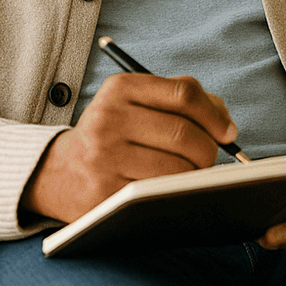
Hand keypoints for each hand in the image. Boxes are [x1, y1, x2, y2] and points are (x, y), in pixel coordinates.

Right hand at [21, 72, 237, 224]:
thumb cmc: (114, 134)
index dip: (215, 116)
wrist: (58, 172)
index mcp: (121, 89)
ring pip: (176, 170)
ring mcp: (104, 157)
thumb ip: (181, 99)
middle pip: (184, 135)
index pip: (184, 94)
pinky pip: (157, 196)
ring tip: (189, 177)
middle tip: (208, 160)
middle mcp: (108, 118)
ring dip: (194, 178)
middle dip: (208, 151)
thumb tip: (224, 123)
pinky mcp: (104, 193)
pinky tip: (171, 193)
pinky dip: (174, 196)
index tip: (227, 132)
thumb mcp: (136, 102)